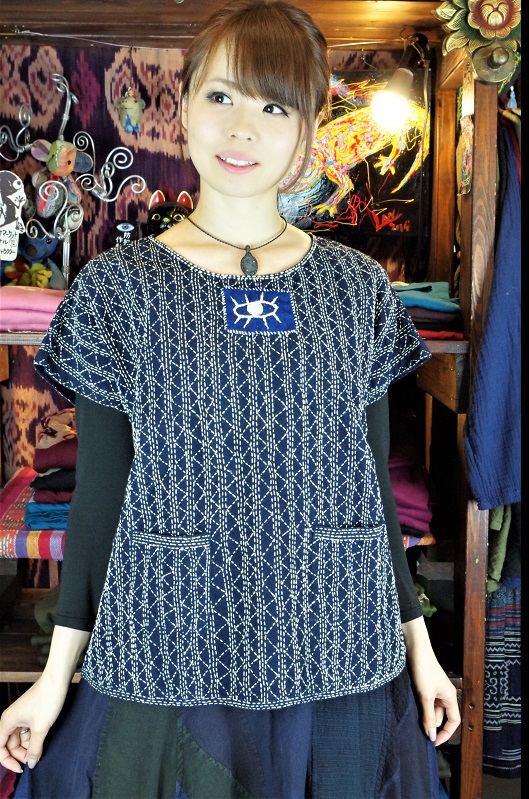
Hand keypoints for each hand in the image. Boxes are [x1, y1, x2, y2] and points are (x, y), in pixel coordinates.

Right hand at [0, 625, 89, 771]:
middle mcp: (11, 719)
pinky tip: (42, 742)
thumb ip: (34, 748)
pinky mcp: (30, 714)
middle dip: (20, 754)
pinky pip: (27, 731)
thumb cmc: (47, 700)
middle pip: (10, 745)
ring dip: (28, 747)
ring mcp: (21, 716)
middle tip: (34, 760)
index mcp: (6, 722)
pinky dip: (34, 738)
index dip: (8, 761)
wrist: (58, 680)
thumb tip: (30, 763)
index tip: (21, 769)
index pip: (0, 749)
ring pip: (20, 739)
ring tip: (40, 751)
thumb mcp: (41, 728)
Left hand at [402, 617, 460, 745]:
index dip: (446, 733)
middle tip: (416, 727)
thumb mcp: (425, 696)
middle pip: (440, 716)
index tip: (433, 742)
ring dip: (423, 713)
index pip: (453, 721)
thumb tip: (432, 736)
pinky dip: (419, 705)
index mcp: (450, 697)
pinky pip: (424, 701)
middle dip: (430, 722)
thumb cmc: (423, 670)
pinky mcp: (425, 685)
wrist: (414, 648)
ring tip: (412, 713)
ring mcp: (434, 689)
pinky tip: (410, 705)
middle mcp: (444, 694)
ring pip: (430, 709)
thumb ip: (428, 717)